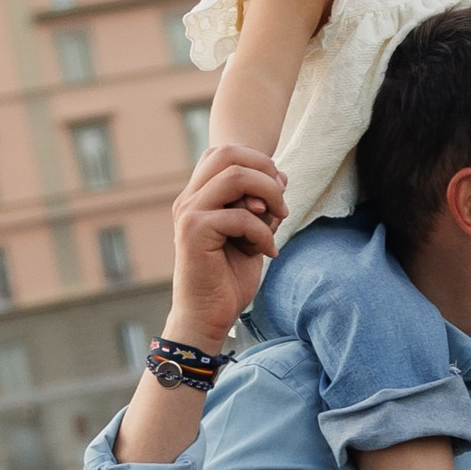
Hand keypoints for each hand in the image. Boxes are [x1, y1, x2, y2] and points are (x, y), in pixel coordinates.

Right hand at [162, 143, 285, 352]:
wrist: (206, 317)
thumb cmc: (227, 279)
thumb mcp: (252, 234)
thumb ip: (262, 206)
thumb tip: (282, 176)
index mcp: (197, 196)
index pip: (224, 152)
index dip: (257, 161)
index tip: (278, 190)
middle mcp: (188, 199)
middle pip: (228, 154)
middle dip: (265, 171)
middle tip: (281, 203)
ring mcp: (189, 213)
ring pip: (236, 177)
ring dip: (268, 196)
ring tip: (279, 221)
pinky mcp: (195, 231)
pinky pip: (241, 215)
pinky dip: (263, 232)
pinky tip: (268, 252)